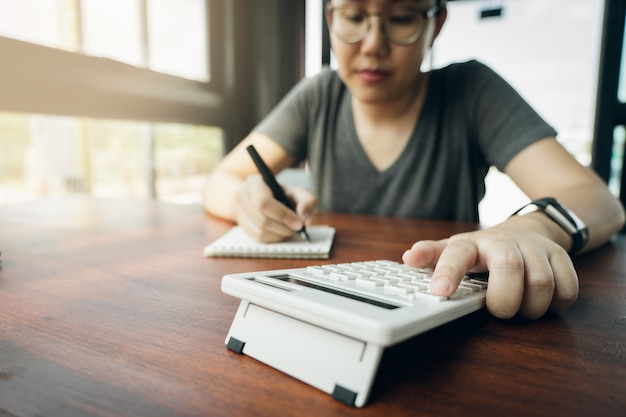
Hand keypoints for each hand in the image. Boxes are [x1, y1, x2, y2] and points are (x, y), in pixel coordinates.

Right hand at [234, 174, 316, 241]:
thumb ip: (307, 200)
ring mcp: (239, 213)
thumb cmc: (280, 194)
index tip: (299, 223)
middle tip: (297, 228)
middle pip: (262, 220)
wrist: (261, 197)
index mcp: (254, 183)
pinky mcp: (242, 226)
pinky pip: (258, 238)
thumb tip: (303, 213)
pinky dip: (274, 238)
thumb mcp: (296, 192)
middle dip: (284, 227)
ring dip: (279, 234)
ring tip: (290, 229)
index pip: (263, 202)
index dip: (282, 215)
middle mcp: (241, 197)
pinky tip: (281, 232)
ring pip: (260, 232)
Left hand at [401, 223, 578, 319]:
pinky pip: (567, 289)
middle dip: (503, 300)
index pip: (458, 253)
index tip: (440, 291)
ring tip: (520, 307)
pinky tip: (542, 301)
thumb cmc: (485, 248)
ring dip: (530, 307)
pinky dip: (556, 304)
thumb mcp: (456, 249)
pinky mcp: (562, 258)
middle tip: (499, 310)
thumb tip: (408, 258)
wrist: (529, 229)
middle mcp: (506, 243)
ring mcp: (537, 249)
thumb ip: (433, 255)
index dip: (449, 272)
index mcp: (474, 244)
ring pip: (541, 283)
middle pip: (509, 268)